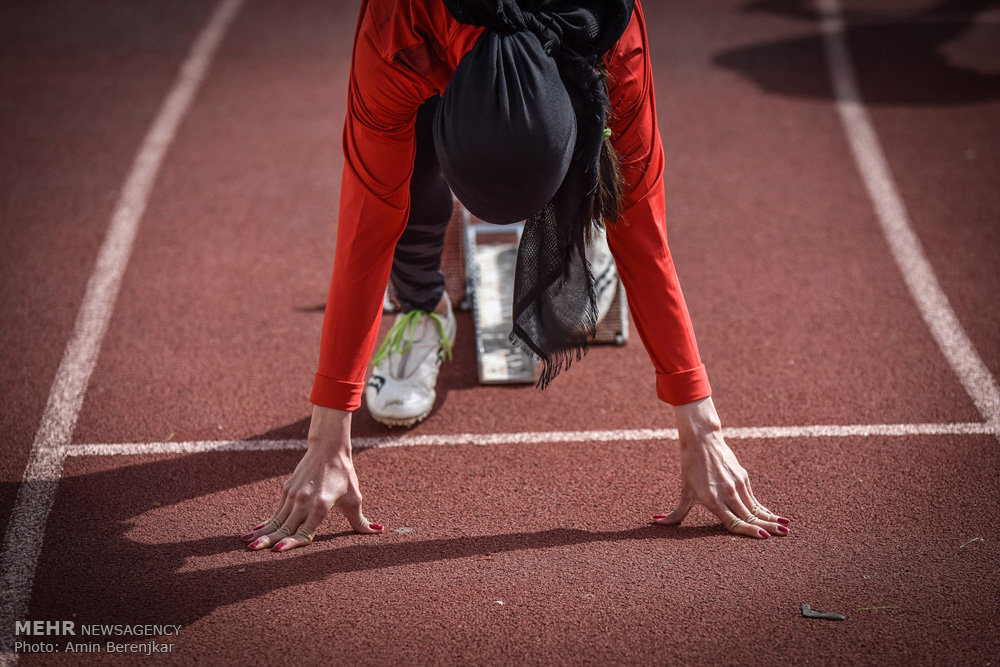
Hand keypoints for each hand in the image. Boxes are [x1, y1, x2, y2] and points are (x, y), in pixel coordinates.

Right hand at [240, 405, 383, 551]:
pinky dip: (265, 522)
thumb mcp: (354, 498)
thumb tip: (378, 532)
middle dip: (268, 540)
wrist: (328, 449)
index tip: (278, 552)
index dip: (292, 543)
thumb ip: (361, 521)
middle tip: (252, 551)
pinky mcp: (287, 490)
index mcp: (321, 506)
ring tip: (247, 543)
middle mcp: (304, 501)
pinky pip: (275, 511)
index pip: (305, 530)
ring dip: (262, 532)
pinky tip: (254, 531)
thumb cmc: (344, 476)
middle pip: (284, 527)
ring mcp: (293, 495)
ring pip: (276, 519)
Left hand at [653, 397, 789, 538]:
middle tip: (783, 537)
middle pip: (751, 516)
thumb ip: (676, 512)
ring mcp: (737, 484)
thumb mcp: (684, 491)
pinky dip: (764, 508)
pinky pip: (754, 498)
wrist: (702, 439)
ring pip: (756, 507)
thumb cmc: (690, 466)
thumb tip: (656, 522)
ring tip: (784, 528)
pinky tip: (773, 515)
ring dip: (771, 518)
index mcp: (712, 500)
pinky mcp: (743, 477)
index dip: (749, 532)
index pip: (734, 522)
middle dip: (767, 528)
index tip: (763, 538)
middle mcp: (727, 493)